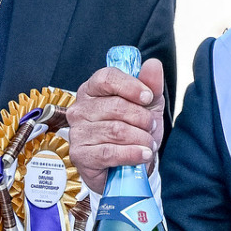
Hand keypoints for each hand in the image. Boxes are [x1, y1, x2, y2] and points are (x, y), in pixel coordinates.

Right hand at [66, 58, 165, 194]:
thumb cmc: (134, 131)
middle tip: (150, 127)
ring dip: (140, 138)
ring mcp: (77, 132)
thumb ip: (151, 85)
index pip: (107, 78)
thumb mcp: (148, 106)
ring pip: (115, 130)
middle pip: (115, 106)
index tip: (148, 97)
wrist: (129, 165)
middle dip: (141, 118)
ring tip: (147, 143)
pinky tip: (142, 154)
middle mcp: (80, 109)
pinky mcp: (80, 155)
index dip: (130, 86)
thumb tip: (153, 64)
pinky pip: (109, 152)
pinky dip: (132, 154)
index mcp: (92, 90)